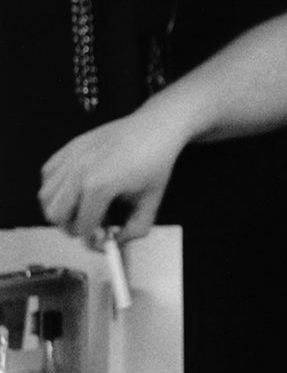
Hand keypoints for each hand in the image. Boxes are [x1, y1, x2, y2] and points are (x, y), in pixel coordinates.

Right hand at [38, 111, 186, 248]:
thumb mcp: (151, 202)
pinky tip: (76, 188)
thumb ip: (135, 229)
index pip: (81, 227)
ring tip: (85, 206)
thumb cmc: (155, 163)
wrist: (154, 129)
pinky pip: (47, 176)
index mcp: (99, 187)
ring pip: (46, 197)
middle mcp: (78, 172)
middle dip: (73, 226)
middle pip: (55, 216)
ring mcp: (70, 159)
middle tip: (92, 224)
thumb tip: (116, 242)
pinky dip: (56, 188)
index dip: (94, 238)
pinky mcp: (67, 149)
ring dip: (61, 208)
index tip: (104, 238)